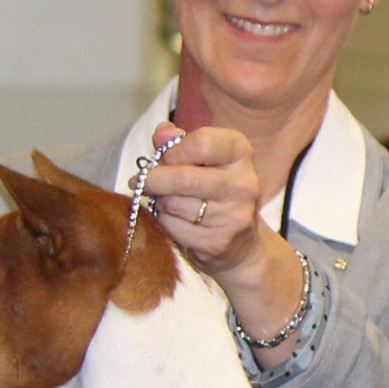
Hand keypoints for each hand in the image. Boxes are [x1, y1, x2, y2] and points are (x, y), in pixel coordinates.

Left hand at [136, 123, 305, 356]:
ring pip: (174, 204)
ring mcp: (236, 213)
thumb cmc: (213, 201)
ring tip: (170, 210)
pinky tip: (180, 231)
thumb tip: (161, 133)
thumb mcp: (199, 168)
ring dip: (162, 208)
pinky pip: (178, 230)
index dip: (175, 150)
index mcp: (239, 152)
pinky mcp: (224, 241)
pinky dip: (170, 231)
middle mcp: (244, 181)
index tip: (164, 157)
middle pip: (180, 175)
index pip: (201, 139)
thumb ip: (178, 146)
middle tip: (143, 183)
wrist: (244, 254)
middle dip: (155, 182)